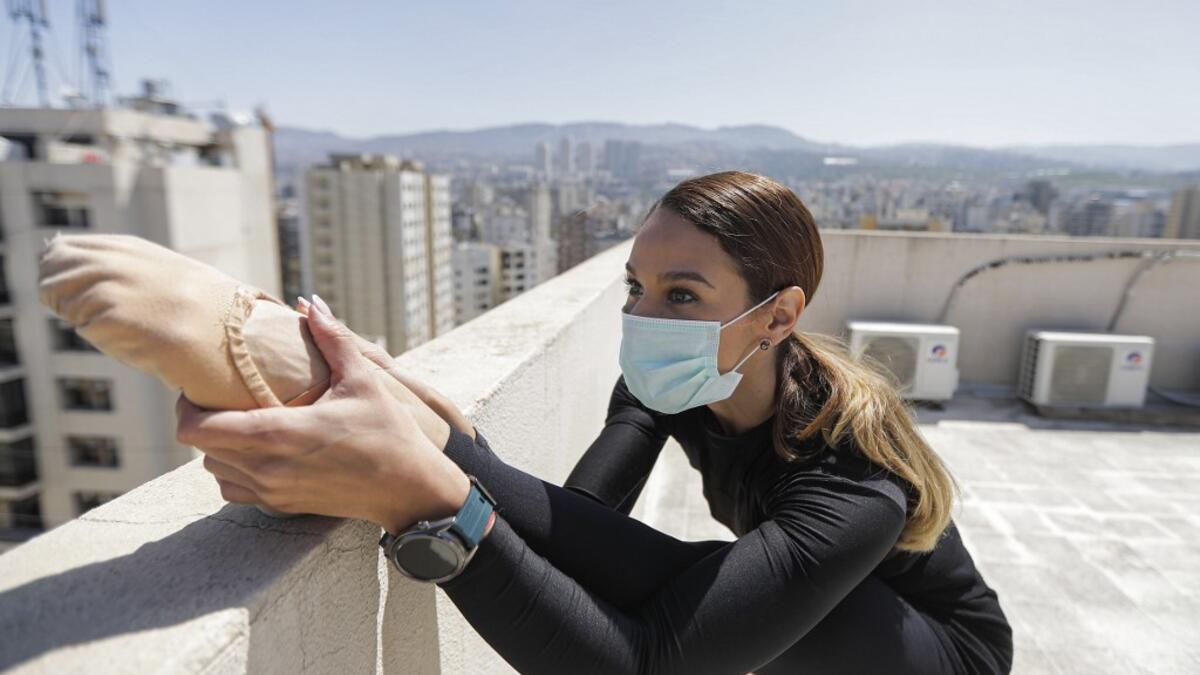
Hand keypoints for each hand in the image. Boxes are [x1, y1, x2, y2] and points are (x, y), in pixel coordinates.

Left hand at [177, 295, 469, 533]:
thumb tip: (309, 303)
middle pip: (200, 447)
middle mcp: (268, 468)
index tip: (202, 387)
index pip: (200, 429)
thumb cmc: (388, 433)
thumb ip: (332, 339)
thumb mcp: (362, 380)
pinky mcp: (281, 506)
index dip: (187, 407)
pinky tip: (255, 451)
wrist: (408, 488)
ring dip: (217, 446)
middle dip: (202, 420)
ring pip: (214, 470)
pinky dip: (232, 471)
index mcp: (280, 433)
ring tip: (239, 421)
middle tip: (220, 397)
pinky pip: (233, 491)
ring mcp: (273, 492)